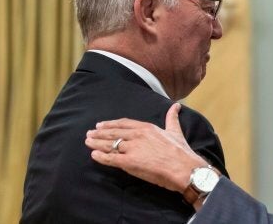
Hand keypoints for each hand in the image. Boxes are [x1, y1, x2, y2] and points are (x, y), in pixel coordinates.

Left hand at [85, 103, 206, 192]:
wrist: (184, 168)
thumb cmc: (181, 151)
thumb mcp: (175, 131)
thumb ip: (172, 118)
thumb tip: (176, 105)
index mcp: (146, 127)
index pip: (123, 123)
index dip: (111, 124)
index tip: (101, 124)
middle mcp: (137, 135)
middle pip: (113, 133)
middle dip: (100, 133)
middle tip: (89, 133)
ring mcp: (132, 148)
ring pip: (109, 144)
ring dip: (97, 143)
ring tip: (88, 142)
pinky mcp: (129, 162)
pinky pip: (111, 158)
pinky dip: (101, 157)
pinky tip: (94, 155)